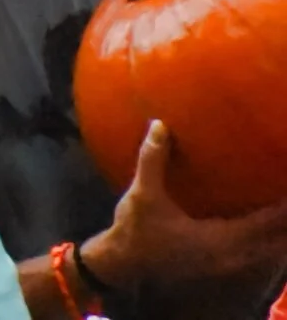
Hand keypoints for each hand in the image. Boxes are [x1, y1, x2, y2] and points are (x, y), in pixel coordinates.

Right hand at [82, 121, 286, 297]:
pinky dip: (269, 244)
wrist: (123, 264)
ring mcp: (228, 265)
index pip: (264, 223)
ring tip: (285, 212)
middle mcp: (231, 255)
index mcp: (219, 239)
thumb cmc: (135, 230)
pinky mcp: (223, 267)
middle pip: (276, 242)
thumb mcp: (143, 194)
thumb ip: (153, 160)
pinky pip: (258, 256)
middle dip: (286, 222)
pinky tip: (269, 232)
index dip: (283, 208)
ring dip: (281, 235)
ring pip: (270, 253)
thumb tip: (159, 125)